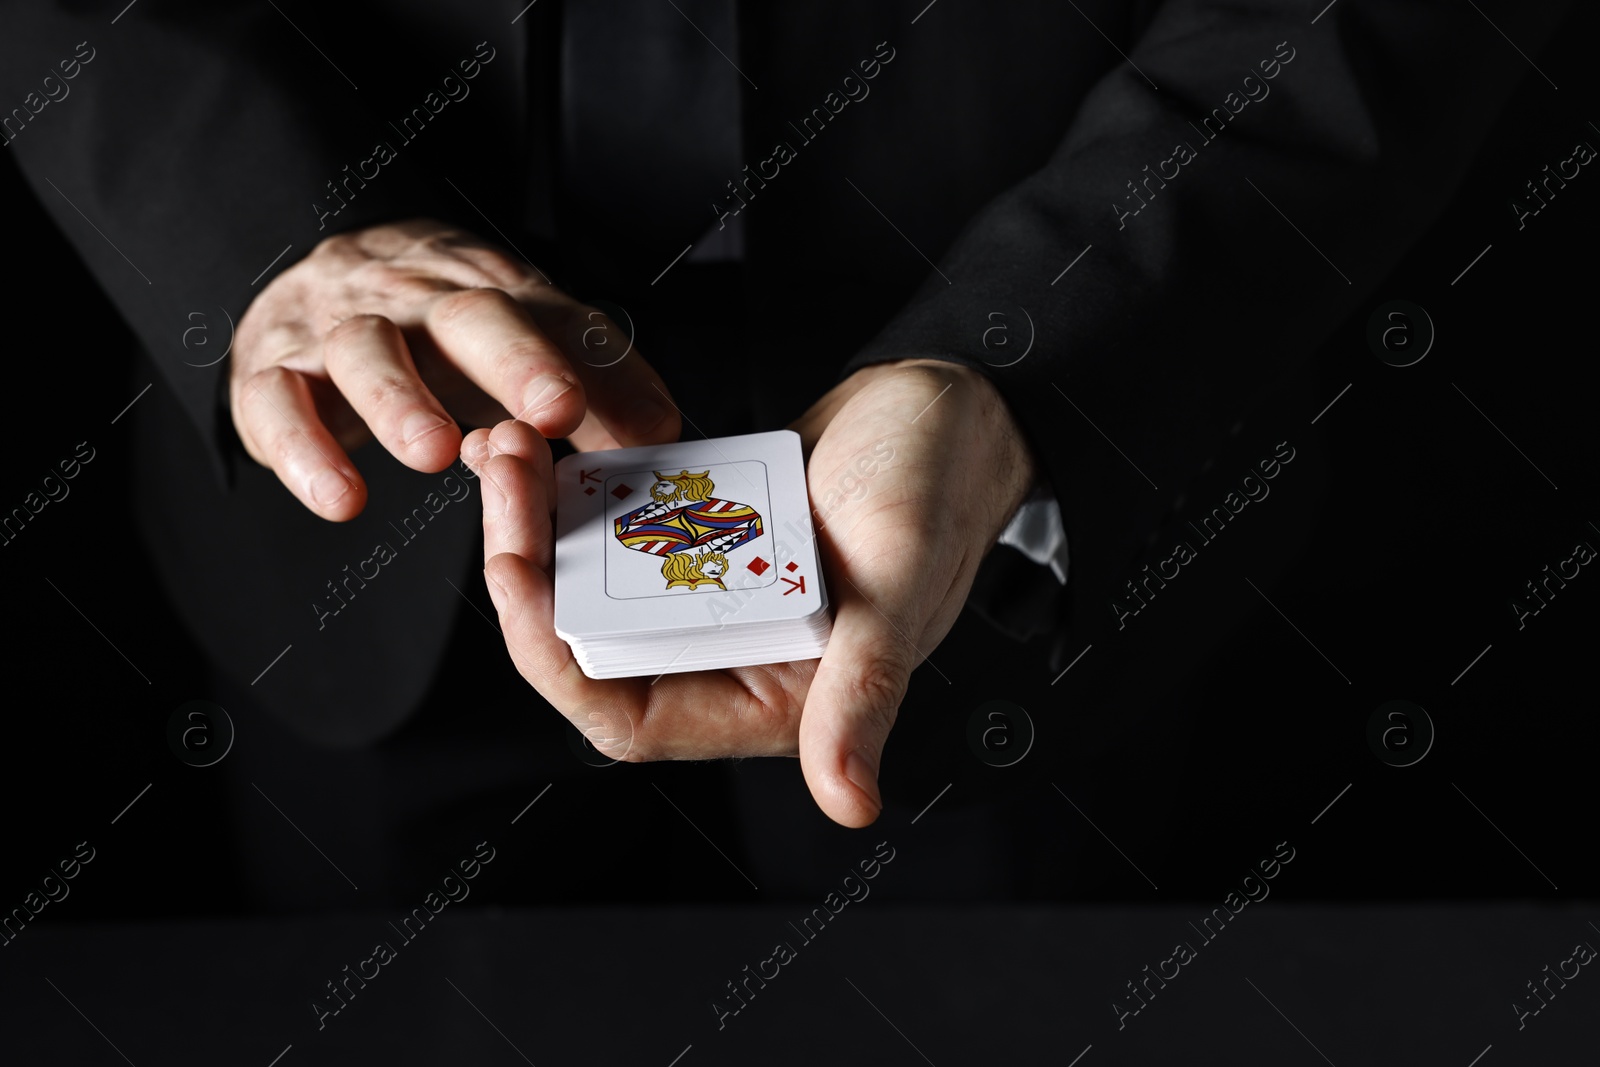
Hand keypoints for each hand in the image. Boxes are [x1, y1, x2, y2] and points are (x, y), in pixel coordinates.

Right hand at [231, 218, 678, 518]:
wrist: (312, 281)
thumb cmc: (438, 333)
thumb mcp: (522, 344)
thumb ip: (595, 387)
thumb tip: (662, 435)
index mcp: (490, 294)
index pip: (546, 317)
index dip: (583, 360)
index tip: (622, 413)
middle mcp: (416, 299)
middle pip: (467, 317)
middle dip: (515, 362)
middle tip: (555, 413)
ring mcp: (338, 330)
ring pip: (366, 349)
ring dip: (402, 400)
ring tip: (434, 452)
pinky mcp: (272, 372)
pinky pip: (279, 402)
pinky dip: (305, 450)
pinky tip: (341, 499)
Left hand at [468, 358, 1035, 826]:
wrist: (959, 408)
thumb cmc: (946, 488)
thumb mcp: (901, 583)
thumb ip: (865, 689)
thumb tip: (850, 804)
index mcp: (778, 698)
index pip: (630, 718)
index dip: (557, 662)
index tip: (513, 575)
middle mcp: (735, 656)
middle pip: (593, 642)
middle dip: (529, 568)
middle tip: (504, 472)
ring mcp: (716, 595)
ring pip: (596, 583)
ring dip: (544, 521)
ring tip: (512, 444)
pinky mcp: (707, 537)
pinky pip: (625, 529)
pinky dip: (585, 489)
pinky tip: (550, 437)